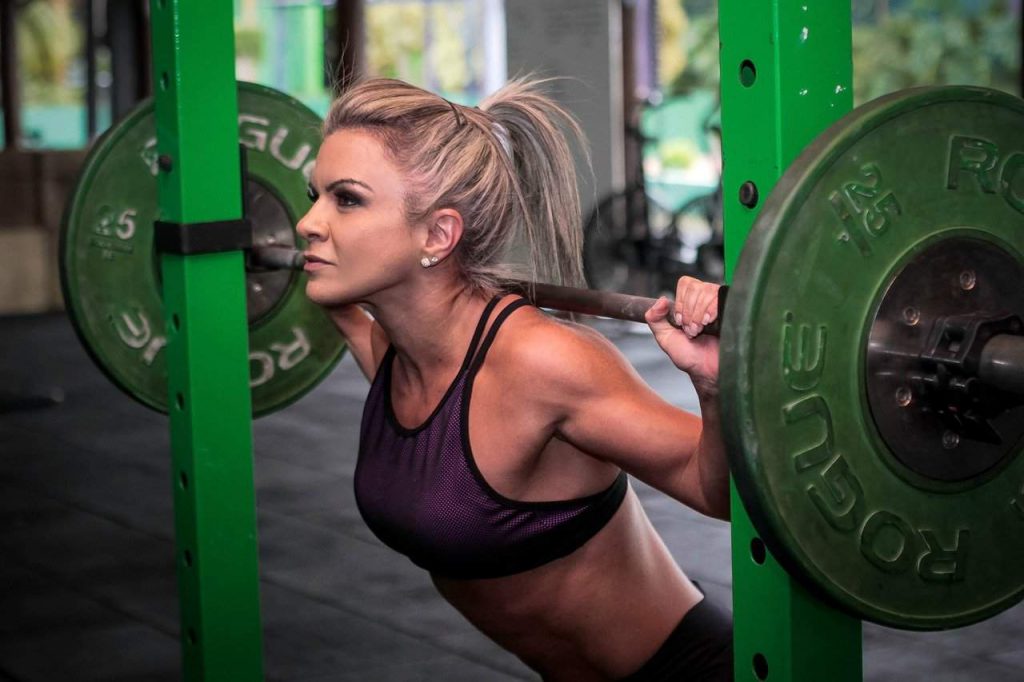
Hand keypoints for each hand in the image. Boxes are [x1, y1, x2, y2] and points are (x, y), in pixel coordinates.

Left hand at [644, 276, 719, 390]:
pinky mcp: (734, 308)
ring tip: (702, 330)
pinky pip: (721, 298)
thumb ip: (654, 319)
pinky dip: (712, 311)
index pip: (686, 284)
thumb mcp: (665, 338)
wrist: (709, 370)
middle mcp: (707, 299)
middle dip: (690, 313)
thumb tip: (661, 300)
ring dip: (699, 315)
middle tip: (692, 330)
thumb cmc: (690, 356)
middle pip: (696, 288)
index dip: (682, 303)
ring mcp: (722, 303)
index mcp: (691, 302)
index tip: (681, 322)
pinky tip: (711, 324)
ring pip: (708, 292)